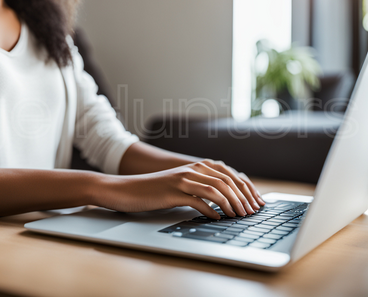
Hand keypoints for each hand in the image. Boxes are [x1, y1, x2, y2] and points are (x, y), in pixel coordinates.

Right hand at [95, 160, 265, 218]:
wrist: (127, 189)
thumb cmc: (154, 190)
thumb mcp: (180, 184)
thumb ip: (200, 186)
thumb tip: (226, 198)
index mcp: (196, 166)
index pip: (230, 174)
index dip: (247, 187)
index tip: (258, 202)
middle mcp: (192, 169)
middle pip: (227, 180)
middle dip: (244, 197)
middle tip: (252, 212)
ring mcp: (182, 180)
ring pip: (216, 189)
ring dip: (231, 204)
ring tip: (239, 216)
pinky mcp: (173, 192)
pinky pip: (197, 200)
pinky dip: (211, 210)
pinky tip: (217, 218)